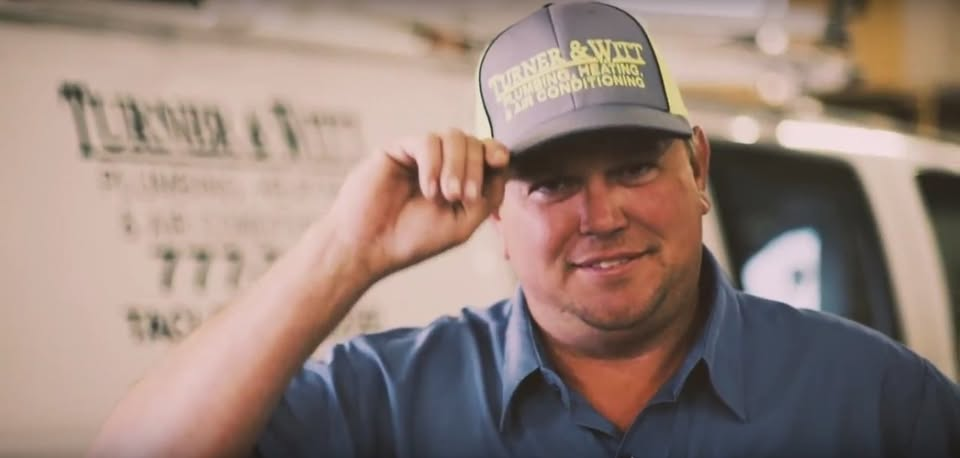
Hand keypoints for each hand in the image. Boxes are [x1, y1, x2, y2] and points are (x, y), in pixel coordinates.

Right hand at [324, 128, 509, 280]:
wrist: (369, 246)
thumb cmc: (414, 239)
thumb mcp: (462, 224)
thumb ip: (487, 197)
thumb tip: (501, 165)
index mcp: (461, 180)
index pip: (486, 154)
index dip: (496, 151)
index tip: (499, 161)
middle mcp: (443, 164)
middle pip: (473, 143)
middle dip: (474, 167)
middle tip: (460, 197)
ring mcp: (421, 155)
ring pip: (453, 136)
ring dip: (456, 165)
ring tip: (446, 195)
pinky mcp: (399, 149)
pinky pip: (428, 142)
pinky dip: (433, 164)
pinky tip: (428, 189)